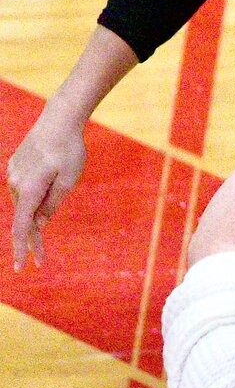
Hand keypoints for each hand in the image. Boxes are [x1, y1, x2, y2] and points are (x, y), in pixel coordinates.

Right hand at [8, 115, 85, 269]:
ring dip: (33, 216)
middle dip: (31, 239)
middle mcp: (15, 183)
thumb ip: (52, 204)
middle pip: (23, 217)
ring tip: (50, 216)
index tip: (23, 267)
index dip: (22, 248)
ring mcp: (13, 174)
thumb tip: (40, 222)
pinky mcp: (16, 166)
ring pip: (24, 203)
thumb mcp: (68, 181)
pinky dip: (32, 200)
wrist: (59, 120)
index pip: (22, 227)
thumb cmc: (69, 151)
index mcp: (28, 190)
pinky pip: (24, 190)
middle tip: (40, 260)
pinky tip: (46, 190)